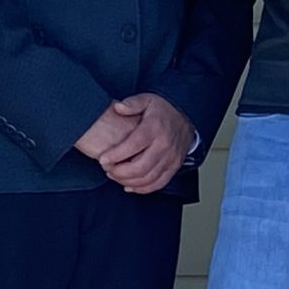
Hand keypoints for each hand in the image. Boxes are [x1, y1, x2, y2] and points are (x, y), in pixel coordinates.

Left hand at [77, 94, 198, 193]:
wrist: (186, 117)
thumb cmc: (163, 111)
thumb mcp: (147, 100)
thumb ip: (132, 103)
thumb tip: (118, 108)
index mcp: (155, 128)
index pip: (133, 145)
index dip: (116, 155)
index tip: (102, 159)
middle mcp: (164, 145)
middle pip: (140, 167)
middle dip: (119, 172)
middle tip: (107, 169)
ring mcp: (171, 158)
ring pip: (148, 178)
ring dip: (128, 181)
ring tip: (115, 175)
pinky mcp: (174, 167)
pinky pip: (158, 183)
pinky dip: (142, 188)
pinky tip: (130, 185)